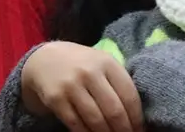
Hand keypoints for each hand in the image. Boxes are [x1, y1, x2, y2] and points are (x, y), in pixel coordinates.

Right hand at [20, 41, 143, 131]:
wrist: (45, 59)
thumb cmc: (82, 64)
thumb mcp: (102, 64)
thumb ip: (118, 82)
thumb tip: (137, 115)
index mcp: (107, 62)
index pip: (129, 95)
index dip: (137, 118)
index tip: (139, 129)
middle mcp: (90, 72)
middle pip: (114, 111)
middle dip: (124, 130)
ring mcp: (71, 85)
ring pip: (96, 120)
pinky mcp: (56, 99)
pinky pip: (76, 124)